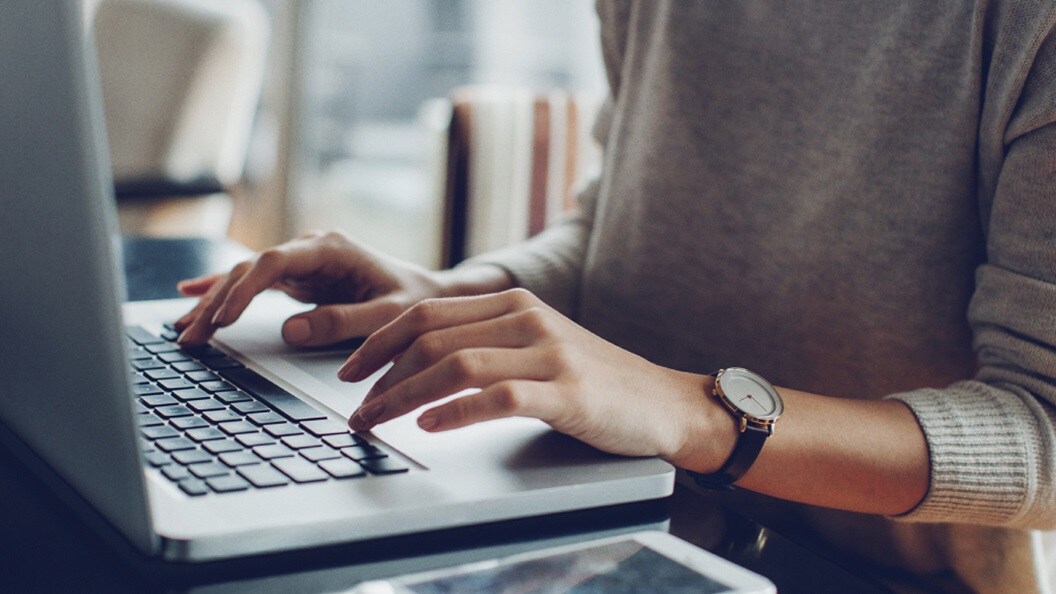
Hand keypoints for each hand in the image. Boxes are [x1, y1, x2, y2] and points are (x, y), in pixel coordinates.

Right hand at [175, 231, 448, 346]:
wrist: (429, 294)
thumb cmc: (414, 302)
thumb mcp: (387, 315)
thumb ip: (343, 322)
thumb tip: (290, 331)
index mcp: (331, 249)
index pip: (274, 262)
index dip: (244, 289)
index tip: (223, 318)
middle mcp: (311, 249)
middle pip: (250, 270)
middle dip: (217, 302)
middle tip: (191, 336)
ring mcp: (302, 262)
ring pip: (245, 277)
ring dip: (213, 302)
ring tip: (184, 330)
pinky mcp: (298, 278)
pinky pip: (253, 283)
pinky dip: (223, 290)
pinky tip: (190, 293)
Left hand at [341, 288, 735, 467]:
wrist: (662, 402)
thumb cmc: (593, 381)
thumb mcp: (537, 346)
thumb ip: (487, 342)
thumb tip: (417, 362)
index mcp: (514, 303)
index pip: (427, 312)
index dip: (379, 341)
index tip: (350, 371)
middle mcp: (527, 319)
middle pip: (432, 335)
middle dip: (380, 373)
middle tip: (355, 407)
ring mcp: (549, 354)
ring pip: (456, 365)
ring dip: (404, 396)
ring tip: (377, 420)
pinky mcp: (567, 392)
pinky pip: (498, 397)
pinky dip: (456, 412)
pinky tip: (429, 426)